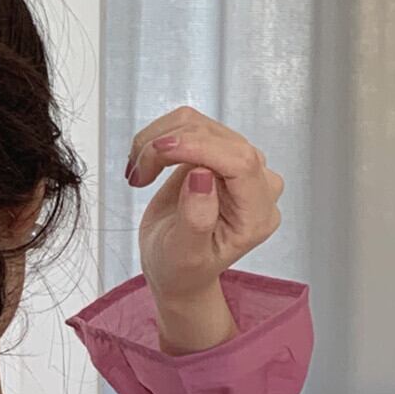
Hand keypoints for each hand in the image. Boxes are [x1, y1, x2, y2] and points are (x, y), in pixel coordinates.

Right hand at [127, 106, 284, 302]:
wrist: (175, 266)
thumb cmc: (182, 268)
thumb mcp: (185, 255)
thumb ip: (197, 219)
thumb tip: (201, 175)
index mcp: (257, 214)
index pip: (241, 162)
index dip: (201, 148)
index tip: (159, 150)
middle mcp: (256, 184)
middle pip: (219, 139)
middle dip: (170, 146)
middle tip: (137, 175)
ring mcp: (237, 164)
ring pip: (200, 125)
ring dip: (159, 140)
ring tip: (138, 173)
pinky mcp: (217, 151)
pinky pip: (189, 126)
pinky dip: (159, 138)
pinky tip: (145, 162)